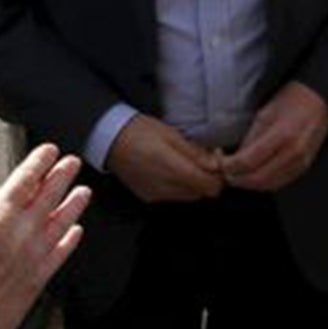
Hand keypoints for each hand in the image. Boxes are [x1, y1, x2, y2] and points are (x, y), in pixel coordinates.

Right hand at [0, 143, 92, 328]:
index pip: (23, 181)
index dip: (38, 163)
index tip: (49, 151)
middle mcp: (18, 235)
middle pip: (47, 197)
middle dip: (61, 177)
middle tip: (72, 163)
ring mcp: (31, 258)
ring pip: (59, 224)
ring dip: (73, 205)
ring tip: (83, 192)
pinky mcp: (36, 281)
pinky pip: (59, 256)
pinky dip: (70, 242)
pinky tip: (76, 233)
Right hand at [106, 114, 224, 203]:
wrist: (109, 139)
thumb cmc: (140, 131)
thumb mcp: (171, 134)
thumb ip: (195, 153)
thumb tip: (216, 165)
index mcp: (174, 170)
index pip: (210, 187)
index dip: (217, 176)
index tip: (215, 162)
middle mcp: (166, 188)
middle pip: (200, 193)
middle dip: (205, 178)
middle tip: (200, 159)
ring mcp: (156, 195)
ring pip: (187, 196)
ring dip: (191, 183)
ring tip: (182, 162)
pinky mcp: (148, 197)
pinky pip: (171, 196)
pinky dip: (176, 186)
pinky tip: (168, 169)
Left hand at [224, 81, 327, 191]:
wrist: (319, 100)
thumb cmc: (293, 100)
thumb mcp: (265, 113)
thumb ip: (251, 138)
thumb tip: (236, 157)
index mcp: (282, 136)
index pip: (248, 161)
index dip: (230, 166)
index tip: (220, 163)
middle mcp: (293, 154)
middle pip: (257, 179)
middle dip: (237, 179)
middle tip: (225, 173)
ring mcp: (301, 163)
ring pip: (269, 185)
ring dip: (249, 184)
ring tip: (237, 175)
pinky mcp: (304, 167)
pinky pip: (280, 183)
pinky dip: (264, 183)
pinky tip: (254, 176)